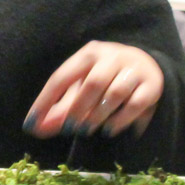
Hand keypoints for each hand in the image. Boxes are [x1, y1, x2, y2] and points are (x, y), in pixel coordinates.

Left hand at [26, 42, 164, 138]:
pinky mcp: (152, 85)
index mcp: (88, 54)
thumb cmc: (106, 78)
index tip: (33, 123)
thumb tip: (36, 128)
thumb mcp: (81, 87)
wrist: (148, 66)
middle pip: (92, 83)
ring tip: (87, 130)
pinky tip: (109, 130)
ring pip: (115, 92)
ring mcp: (134, 69)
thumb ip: (60, 108)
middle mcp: (112, 57)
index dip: (46, 101)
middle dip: (77, 108)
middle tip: (69, 129)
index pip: (62, 76)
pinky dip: (120, 119)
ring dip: (98, 115)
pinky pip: (136, 103)